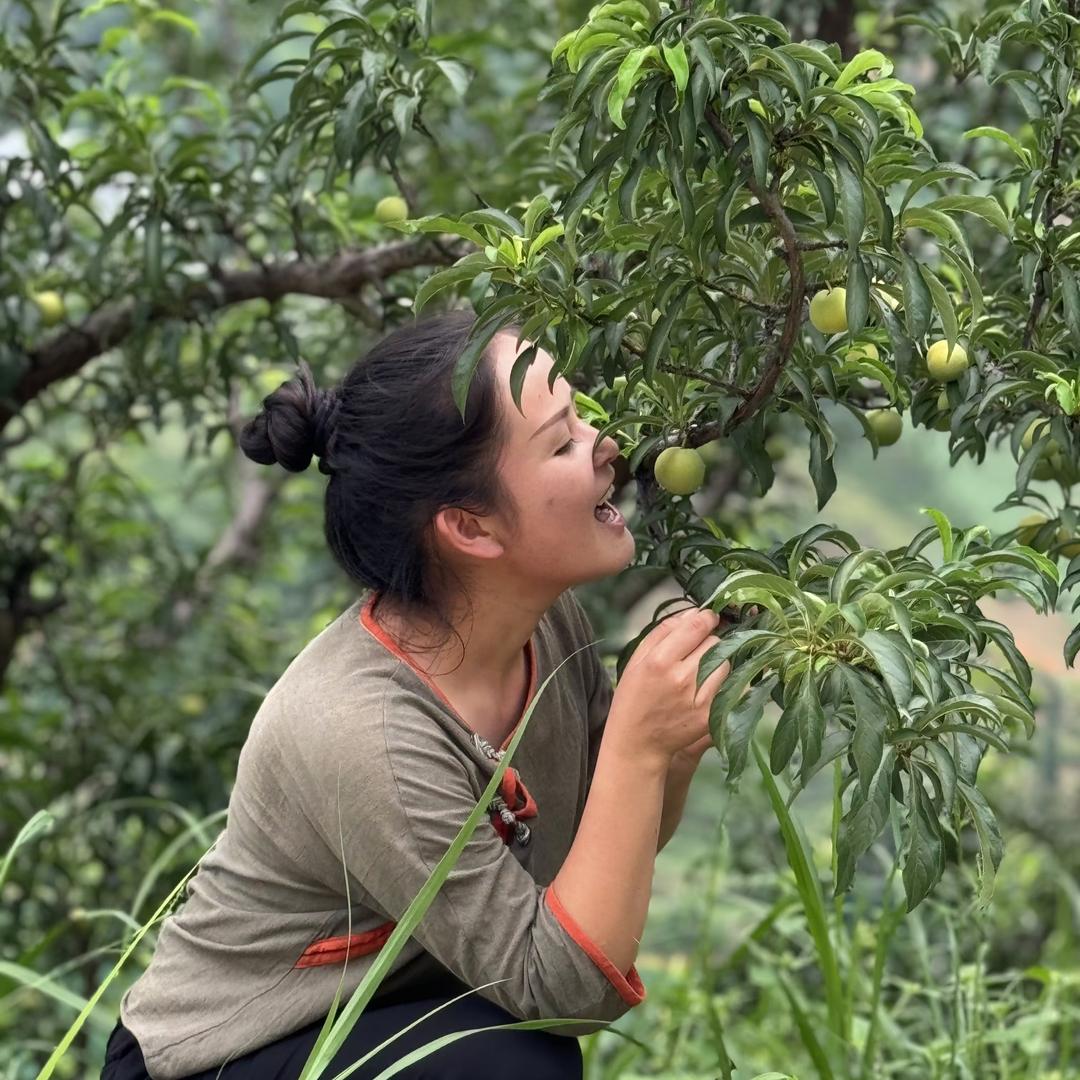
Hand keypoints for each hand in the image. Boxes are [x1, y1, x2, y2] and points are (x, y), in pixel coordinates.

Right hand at [606, 604, 732, 768]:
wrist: (637, 742)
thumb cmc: (634, 697)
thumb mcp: (637, 659)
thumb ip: (663, 631)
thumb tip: (693, 612)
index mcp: (659, 661)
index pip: (698, 625)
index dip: (707, 617)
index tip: (709, 617)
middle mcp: (681, 678)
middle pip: (714, 642)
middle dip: (708, 641)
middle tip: (695, 652)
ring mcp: (699, 698)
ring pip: (725, 662)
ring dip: (716, 662)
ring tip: (697, 673)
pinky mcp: (711, 715)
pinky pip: (729, 685)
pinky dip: (721, 682)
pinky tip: (704, 688)